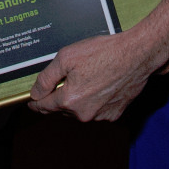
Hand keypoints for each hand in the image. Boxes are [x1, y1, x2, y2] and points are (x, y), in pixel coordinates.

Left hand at [28, 27, 167, 122]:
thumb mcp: (67, 57)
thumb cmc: (103, 52)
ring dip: (77, 99)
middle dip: (59, 96)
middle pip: (62, 109)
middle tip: (64, 79)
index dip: (36, 102)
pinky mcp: (114, 114)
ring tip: (86, 77)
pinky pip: (96, 110)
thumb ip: (47, 77)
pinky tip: (99, 84)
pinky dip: (93, 100)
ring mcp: (101, 116)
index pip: (45, 106)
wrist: (136, 55)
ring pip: (79, 110)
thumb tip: (35, 93)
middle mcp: (84, 114)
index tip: (32, 101)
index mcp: (70, 100)